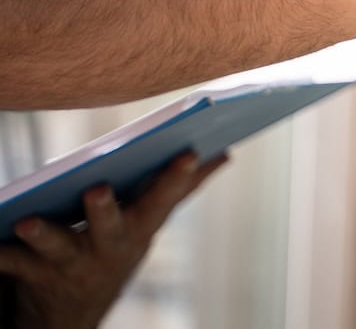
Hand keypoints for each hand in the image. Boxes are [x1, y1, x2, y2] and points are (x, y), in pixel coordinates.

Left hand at [0, 153, 227, 328]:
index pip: (164, 199)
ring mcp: (69, 262)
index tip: (188, 151)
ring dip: (43, 234)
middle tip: (99, 189)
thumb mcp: (150, 222)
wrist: (70, 312)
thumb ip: (183, 187)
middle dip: (104, 211)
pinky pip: (7, 261)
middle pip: (108, 226)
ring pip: (55, 247)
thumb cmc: (115, 247)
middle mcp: (108, 247)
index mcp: (140, 228)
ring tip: (28, 221)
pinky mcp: (28, 270)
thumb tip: (224, 153)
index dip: (176, 177)